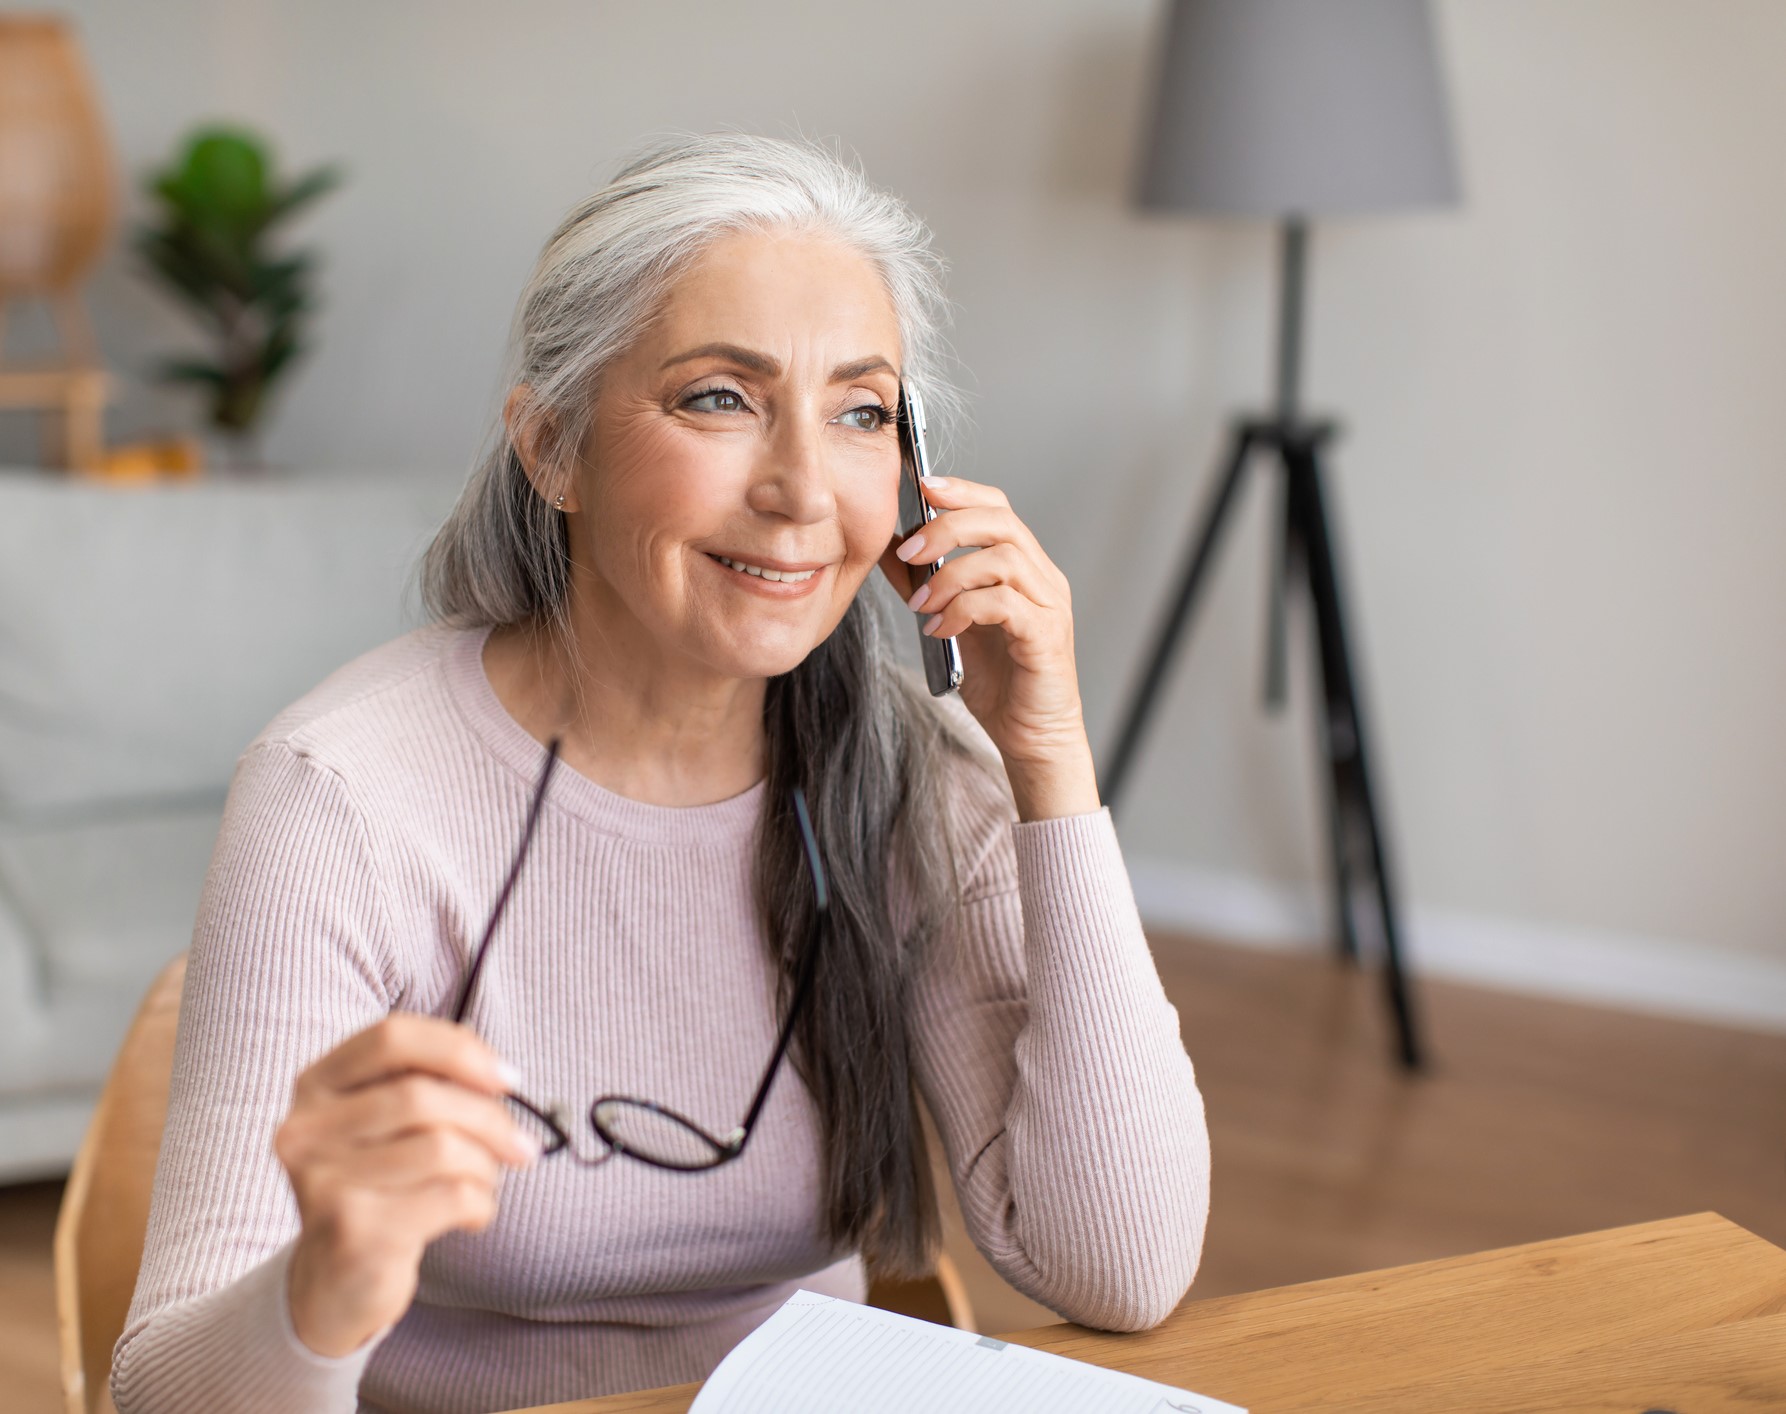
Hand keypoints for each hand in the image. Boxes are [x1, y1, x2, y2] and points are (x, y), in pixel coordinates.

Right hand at [275, 1015, 539, 1357]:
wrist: (335, 1284)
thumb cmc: (382, 1188)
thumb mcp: (391, 1126)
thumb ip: (432, 1085)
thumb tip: (500, 1075)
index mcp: (315, 1086)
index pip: (392, 1037)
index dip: (459, 1049)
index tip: (509, 1079)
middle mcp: (305, 1129)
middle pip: (422, 1095)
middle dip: (490, 1119)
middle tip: (521, 1146)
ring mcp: (323, 1182)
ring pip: (441, 1147)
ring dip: (486, 1166)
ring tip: (485, 1183)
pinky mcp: (352, 1231)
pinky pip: (450, 1196)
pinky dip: (481, 1203)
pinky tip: (473, 1215)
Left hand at [879, 475, 1099, 820]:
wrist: (1032, 737)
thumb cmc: (999, 682)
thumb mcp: (951, 623)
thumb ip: (928, 585)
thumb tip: (889, 550)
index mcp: (1023, 568)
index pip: (997, 507)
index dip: (960, 490)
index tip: (920, 486)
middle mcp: (1043, 578)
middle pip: (1000, 522)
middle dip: (946, 527)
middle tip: (908, 551)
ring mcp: (1049, 605)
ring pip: (1002, 558)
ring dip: (950, 575)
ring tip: (921, 605)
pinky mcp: (1046, 636)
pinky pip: (1004, 603)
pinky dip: (963, 610)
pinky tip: (941, 630)